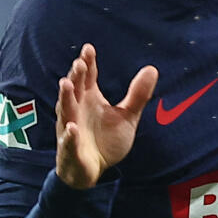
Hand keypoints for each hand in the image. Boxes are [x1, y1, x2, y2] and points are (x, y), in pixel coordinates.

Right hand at [52, 43, 156, 190]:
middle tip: (79, 63)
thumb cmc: (105, 139)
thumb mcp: (126, 116)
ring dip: (65, 98)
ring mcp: (71, 129)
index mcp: (89, 99)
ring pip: (65, 111)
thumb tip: (152, 69)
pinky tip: (72, 128)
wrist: (93, 169)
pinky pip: (69, 141)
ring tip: (66, 84)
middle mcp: (76, 110)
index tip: (88, 48)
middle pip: (74, 90)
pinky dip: (69, 135)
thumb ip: (137, 95)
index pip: (87, 78)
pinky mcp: (71, 149)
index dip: (87, 63)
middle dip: (75, 76)